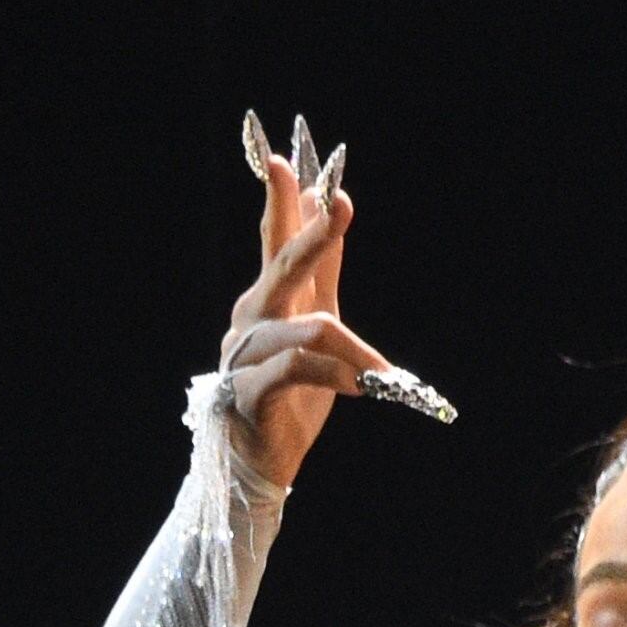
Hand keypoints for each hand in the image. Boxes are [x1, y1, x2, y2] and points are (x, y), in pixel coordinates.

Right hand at [216, 120, 390, 490]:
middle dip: (314, 234)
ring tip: (381, 373)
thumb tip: (327, 204)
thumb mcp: (316, 328)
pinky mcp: (249, 394)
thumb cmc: (289, 396)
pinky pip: (298, 371)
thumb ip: (322, 271)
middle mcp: (251, 320)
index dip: (284, 200)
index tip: (292, 161)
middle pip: (283, 266)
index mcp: (267, 300)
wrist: (258, 465)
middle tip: (341, 202)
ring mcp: (245, 357)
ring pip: (307, 328)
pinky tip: (361, 388)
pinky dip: (337, 375)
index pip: (275, 238)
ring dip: (354, 349)